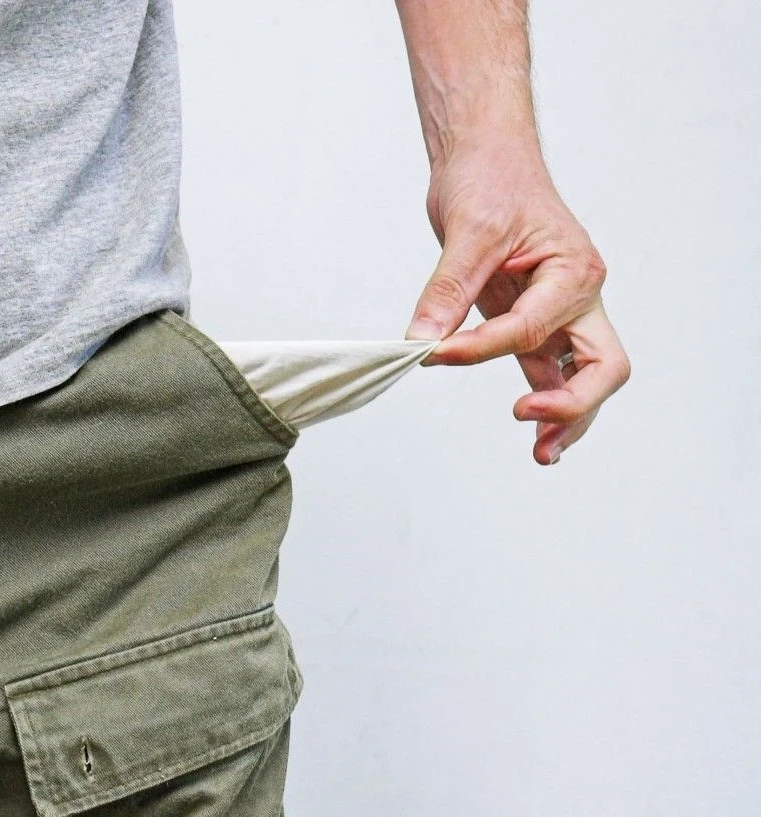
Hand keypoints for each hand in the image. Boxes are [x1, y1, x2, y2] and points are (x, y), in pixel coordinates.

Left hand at [404, 145, 629, 464]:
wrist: (486, 157)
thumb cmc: (491, 180)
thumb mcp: (468, 232)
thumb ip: (447, 291)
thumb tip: (420, 341)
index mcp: (574, 270)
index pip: (531, 328)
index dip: (481, 348)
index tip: (434, 352)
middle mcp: (578, 296)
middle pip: (602, 366)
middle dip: (574, 402)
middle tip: (529, 419)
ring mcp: (558, 313)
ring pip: (582, 376)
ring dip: (566, 416)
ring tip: (541, 453)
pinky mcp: (532, 322)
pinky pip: (547, 369)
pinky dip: (543, 398)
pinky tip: (532, 431)